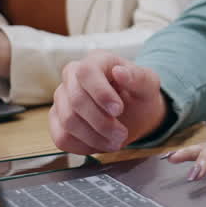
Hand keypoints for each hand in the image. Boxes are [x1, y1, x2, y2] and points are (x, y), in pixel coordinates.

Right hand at [49, 51, 167, 153]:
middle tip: (122, 134)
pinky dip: (83, 146)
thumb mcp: (149, 84)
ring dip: (95, 137)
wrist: (135, 113)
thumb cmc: (140, 94)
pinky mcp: (57, 119)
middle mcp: (73, 76)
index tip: (118, 110)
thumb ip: (138, 77)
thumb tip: (119, 71)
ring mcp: (61, 97)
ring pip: (68, 121)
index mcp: (97, 60)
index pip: (86, 72)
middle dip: (101, 122)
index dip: (100, 93)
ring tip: (116, 141)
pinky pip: (62, 138)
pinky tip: (102, 144)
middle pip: (76, 100)